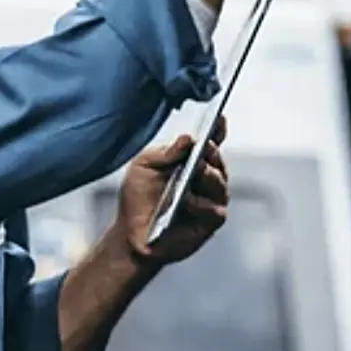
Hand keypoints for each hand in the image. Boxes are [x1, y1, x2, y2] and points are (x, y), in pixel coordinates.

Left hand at [116, 115, 229, 265]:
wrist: (131, 233)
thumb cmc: (138, 196)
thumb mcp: (143, 166)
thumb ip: (165, 153)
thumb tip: (188, 138)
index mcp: (190, 159)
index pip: (208, 142)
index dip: (217, 130)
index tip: (220, 117)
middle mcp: (205, 177)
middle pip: (217, 160)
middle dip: (212, 152)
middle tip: (204, 146)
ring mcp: (210, 199)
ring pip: (219, 182)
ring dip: (208, 174)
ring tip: (197, 167)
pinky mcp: (210, 221)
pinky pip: (213, 208)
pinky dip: (199, 203)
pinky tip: (185, 199)